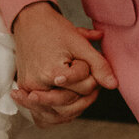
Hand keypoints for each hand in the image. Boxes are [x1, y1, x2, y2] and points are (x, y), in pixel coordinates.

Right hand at [10, 1, 116, 126]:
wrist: (30, 22)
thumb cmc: (54, 30)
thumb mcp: (80, 44)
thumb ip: (98, 65)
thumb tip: (113, 85)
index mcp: (51, 73)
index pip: (83, 87)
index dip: (89, 74)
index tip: (81, 61)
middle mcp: (37, 85)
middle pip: (71, 104)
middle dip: (84, 93)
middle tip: (85, 77)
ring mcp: (29, 90)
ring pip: (58, 114)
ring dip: (74, 106)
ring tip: (78, 92)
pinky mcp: (26, 91)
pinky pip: (42, 115)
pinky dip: (56, 114)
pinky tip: (63, 108)